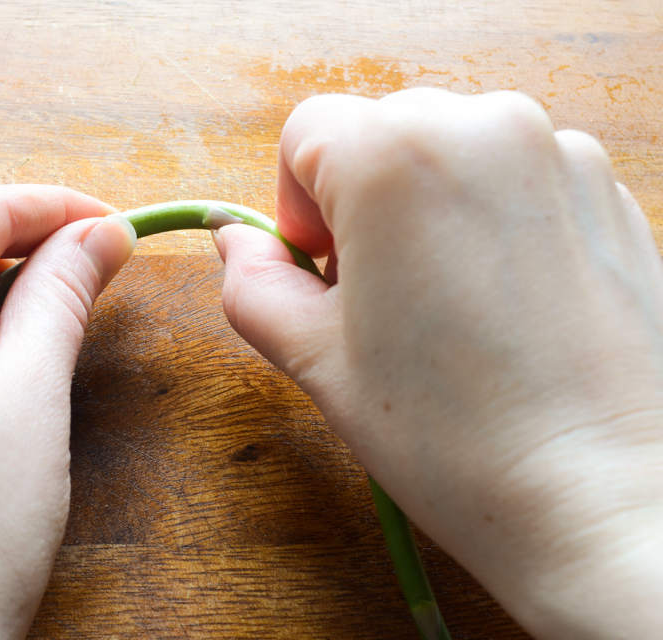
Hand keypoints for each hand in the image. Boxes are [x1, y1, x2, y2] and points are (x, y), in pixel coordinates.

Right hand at [214, 90, 662, 638]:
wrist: (602, 495)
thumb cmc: (455, 436)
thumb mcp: (316, 359)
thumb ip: (255, 284)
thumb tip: (237, 245)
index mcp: (395, 156)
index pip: (308, 132)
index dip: (297, 205)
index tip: (320, 270)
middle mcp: (484, 127)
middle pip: (382, 135)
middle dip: (361, 204)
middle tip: (376, 297)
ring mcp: (559, 154)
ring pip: (452, 153)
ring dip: (429, 210)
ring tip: (445, 307)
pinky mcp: (610, 190)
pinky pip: (519, 177)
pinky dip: (493, 220)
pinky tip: (503, 303)